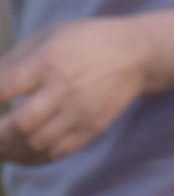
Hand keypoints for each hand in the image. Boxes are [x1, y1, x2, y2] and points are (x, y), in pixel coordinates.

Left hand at [0, 17, 151, 163]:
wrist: (138, 54)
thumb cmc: (85, 41)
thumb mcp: (48, 37)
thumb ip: (12, 61)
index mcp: (49, 61)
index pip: (4, 89)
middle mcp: (65, 88)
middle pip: (21, 124)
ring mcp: (81, 111)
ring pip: (37, 144)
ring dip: (10, 151)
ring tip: (0, 148)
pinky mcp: (92, 127)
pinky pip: (58, 152)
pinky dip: (32, 158)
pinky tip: (20, 154)